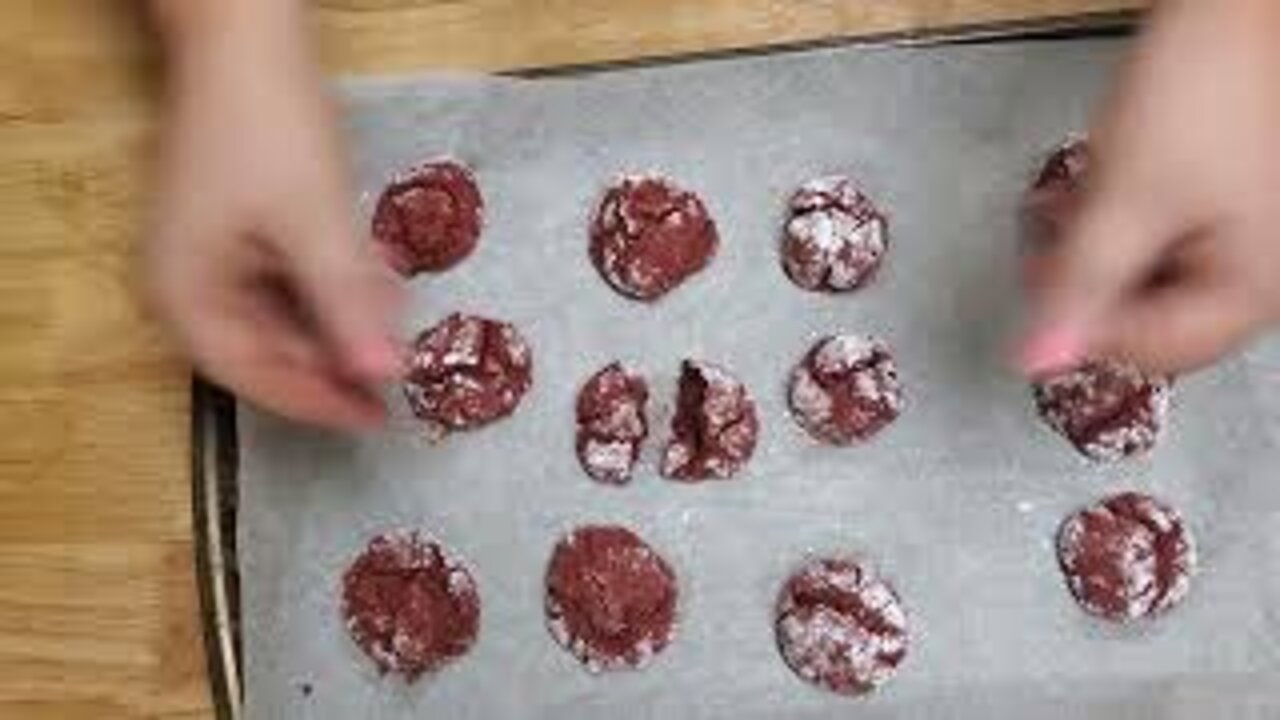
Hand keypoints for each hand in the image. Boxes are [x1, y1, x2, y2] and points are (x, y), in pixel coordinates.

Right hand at [146, 0, 402, 427]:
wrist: (246, 36)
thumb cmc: (268, 129)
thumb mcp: (314, 225)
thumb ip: (346, 305)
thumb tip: (383, 376)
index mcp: (186, 297)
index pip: (255, 379)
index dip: (319, 403)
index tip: (378, 419)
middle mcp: (192, 287)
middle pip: (273, 351)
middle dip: (339, 358)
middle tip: (402, 368)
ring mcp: (218, 257)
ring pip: (290, 317)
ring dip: (344, 321)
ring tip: (397, 322)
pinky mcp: (246, 230)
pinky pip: (293, 280)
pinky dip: (336, 286)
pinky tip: (378, 281)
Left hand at [1018, 0, 1279, 375]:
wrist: (1241, 5)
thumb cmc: (1196, 97)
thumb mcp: (1124, 202)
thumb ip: (1080, 289)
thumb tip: (1036, 364)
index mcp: (1256, 290)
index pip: (1155, 352)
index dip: (1088, 326)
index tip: (1042, 283)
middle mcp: (1266, 278)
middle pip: (1156, 320)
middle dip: (1093, 285)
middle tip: (1050, 241)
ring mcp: (1252, 241)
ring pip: (1154, 280)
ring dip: (1101, 254)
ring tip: (1073, 206)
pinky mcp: (1233, 207)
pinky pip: (1168, 241)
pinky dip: (1125, 225)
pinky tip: (1101, 189)